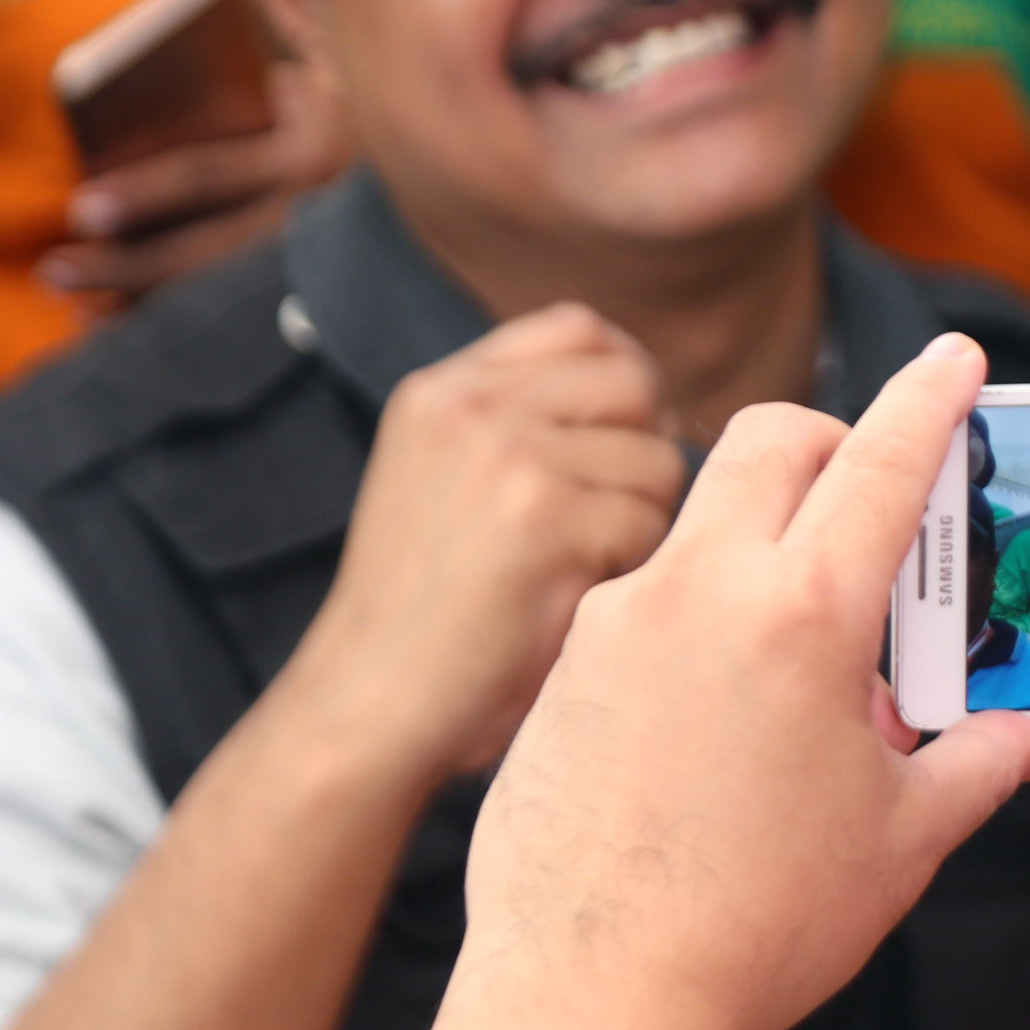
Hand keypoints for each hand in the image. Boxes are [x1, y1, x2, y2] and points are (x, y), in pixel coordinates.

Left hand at [42, 60, 353, 303]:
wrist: (429, 169)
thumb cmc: (355, 120)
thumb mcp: (316, 91)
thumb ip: (269, 96)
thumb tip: (192, 107)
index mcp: (311, 154)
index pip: (207, 176)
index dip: (141, 195)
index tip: (80, 209)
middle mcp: (318, 216)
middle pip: (202, 252)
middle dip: (122, 267)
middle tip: (53, 272)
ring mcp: (324, 263)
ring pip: (219, 294)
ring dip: (143, 305)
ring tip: (77, 309)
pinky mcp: (326, 296)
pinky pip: (241, 316)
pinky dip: (182, 322)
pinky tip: (133, 327)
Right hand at [281, 304, 686, 783]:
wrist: (371, 702)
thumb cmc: (428, 612)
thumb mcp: (444, 480)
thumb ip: (522, 425)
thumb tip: (655, 398)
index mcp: (442, 390)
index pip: (580, 327)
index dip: (628, 376)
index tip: (631, 436)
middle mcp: (472, 406)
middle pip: (634, 382)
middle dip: (650, 449)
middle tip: (620, 517)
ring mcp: (509, 456)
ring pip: (658, 460)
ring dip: (644, 522)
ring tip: (581, 571)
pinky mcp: (548, 517)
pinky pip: (653, 525)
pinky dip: (634, 572)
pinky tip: (574, 603)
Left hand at [463, 333, 1029, 1029]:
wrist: (588, 1005)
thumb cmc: (756, 926)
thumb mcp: (899, 841)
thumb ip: (976, 766)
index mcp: (803, 613)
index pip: (881, 460)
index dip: (929, 398)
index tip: (955, 356)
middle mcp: (700, 587)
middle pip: (771, 439)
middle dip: (832, 441)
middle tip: (876, 506)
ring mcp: (616, 620)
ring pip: (703, 520)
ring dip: (764, 541)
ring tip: (809, 666)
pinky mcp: (562, 666)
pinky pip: (647, 601)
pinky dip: (701, 617)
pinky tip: (721, 718)